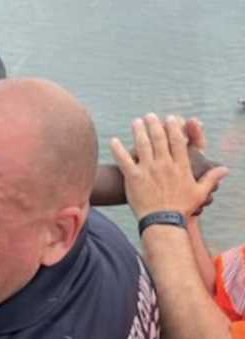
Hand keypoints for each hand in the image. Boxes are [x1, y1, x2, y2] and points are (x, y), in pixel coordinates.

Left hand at [110, 113, 227, 218]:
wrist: (163, 222)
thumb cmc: (182, 208)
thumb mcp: (200, 193)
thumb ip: (211, 178)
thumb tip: (225, 169)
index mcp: (180, 166)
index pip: (177, 141)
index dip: (173, 127)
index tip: (170, 118)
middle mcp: (164, 165)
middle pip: (159, 139)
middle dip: (154, 124)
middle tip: (150, 116)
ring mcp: (148, 170)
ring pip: (142, 145)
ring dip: (138, 131)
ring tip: (136, 122)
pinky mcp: (134, 177)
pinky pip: (124, 160)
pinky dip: (117, 149)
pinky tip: (113, 141)